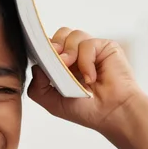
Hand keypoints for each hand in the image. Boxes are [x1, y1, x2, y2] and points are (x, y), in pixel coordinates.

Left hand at [28, 28, 142, 132]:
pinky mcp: (105, 47)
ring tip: (74, 74)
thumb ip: (37, 86)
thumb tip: (36, 66)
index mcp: (63, 65)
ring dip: (69, 53)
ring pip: (72, 34)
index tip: (41, 58)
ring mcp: (91, 50)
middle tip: (58, 64)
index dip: (43, 49)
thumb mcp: (52, 102)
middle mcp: (77, 55)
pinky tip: (91, 78)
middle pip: (59, 34)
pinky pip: (88, 44)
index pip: (49, 46)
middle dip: (54, 47)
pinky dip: (86, 61)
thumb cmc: (86, 110)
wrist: (111, 113)